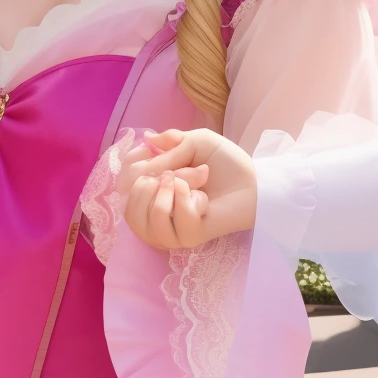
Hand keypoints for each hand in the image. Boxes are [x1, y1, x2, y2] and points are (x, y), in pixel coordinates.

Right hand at [119, 128, 257, 250]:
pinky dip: (187, 199)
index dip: (136, 162)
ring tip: (191, 182)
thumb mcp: (197, 142)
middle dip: (159, 175)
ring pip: (148, 214)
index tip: (159, 151)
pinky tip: (202, 198)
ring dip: (171, 190)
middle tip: (184, 170)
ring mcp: (169, 227)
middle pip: (130, 196)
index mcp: (154, 187)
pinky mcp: (185, 237)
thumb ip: (170, 142)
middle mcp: (155, 210)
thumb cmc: (225, 162)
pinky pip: (172, 217)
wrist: (254, 181)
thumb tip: (145, 139)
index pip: (123, 180)